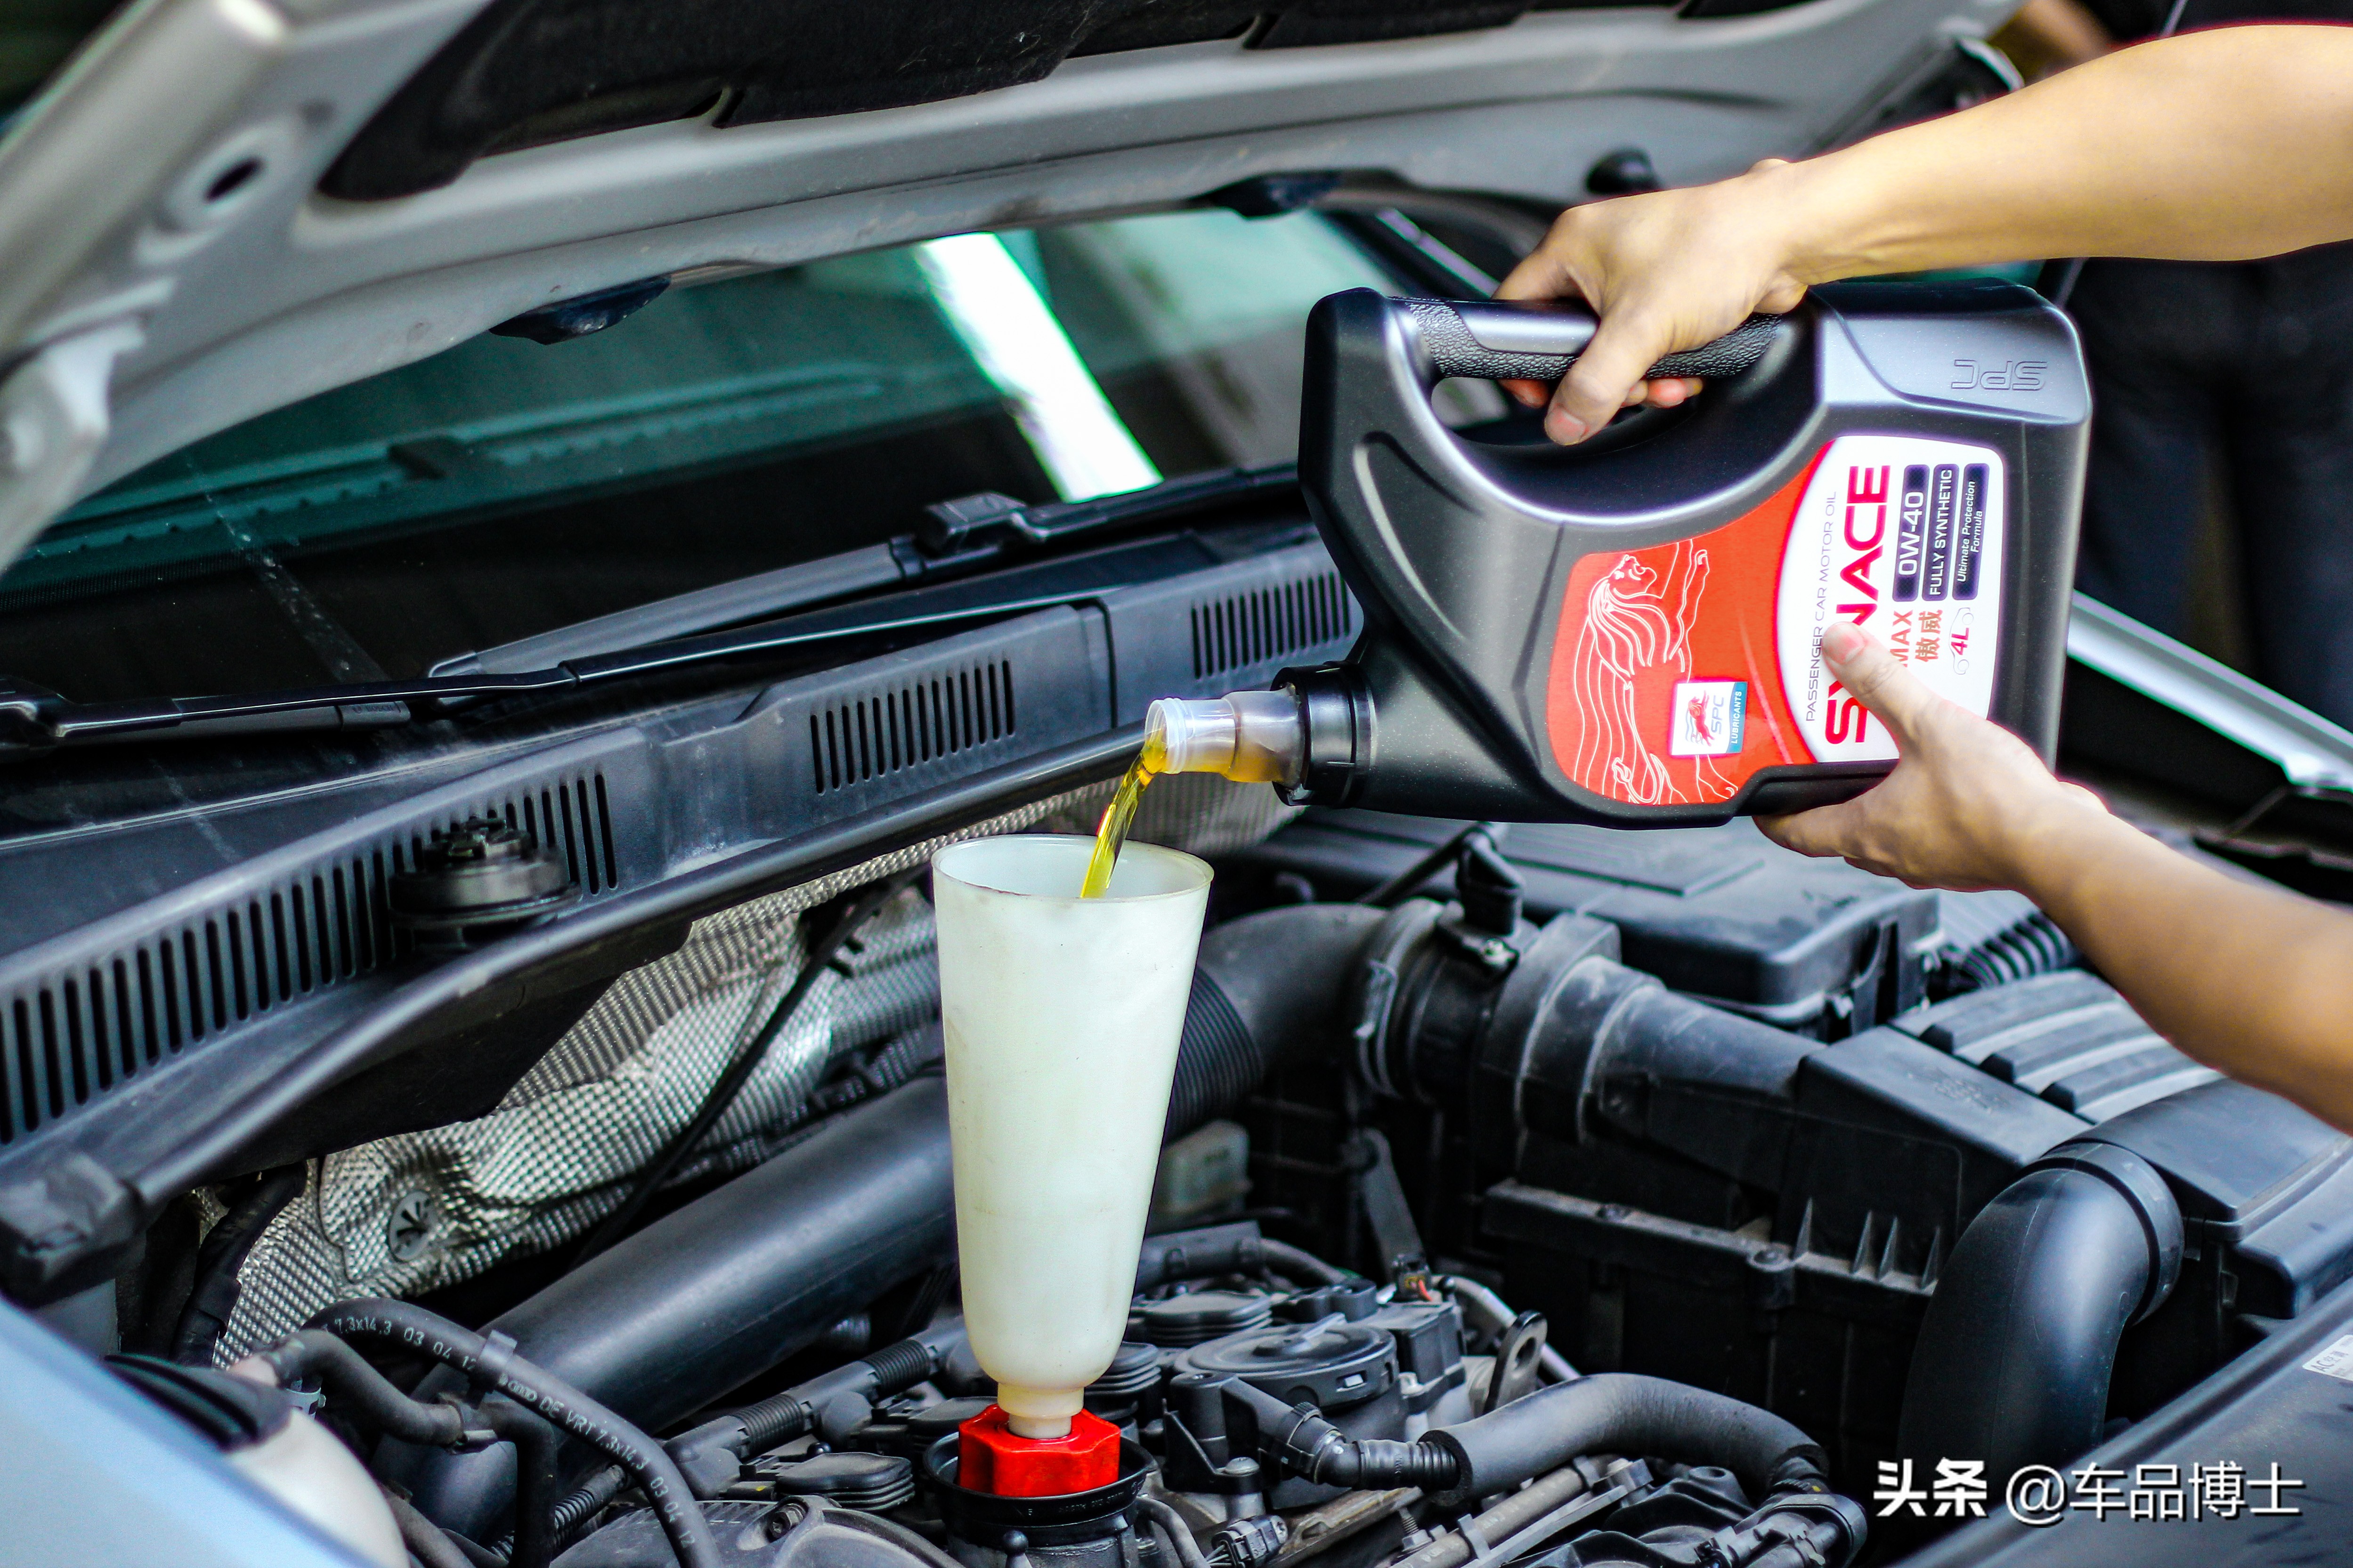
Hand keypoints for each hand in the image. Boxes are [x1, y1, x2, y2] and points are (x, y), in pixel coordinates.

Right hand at [1494, 160, 1816, 443]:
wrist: (1785, 237)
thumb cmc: (1716, 246)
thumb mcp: (1641, 327)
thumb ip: (1595, 382)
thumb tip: (1565, 421)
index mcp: (1571, 245)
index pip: (1514, 309)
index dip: (1521, 358)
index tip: (1543, 394)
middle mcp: (1598, 255)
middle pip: (1568, 340)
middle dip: (1601, 377)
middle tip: (1622, 387)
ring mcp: (1634, 274)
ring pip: (1612, 348)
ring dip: (1637, 376)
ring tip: (1662, 377)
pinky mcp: (1668, 292)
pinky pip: (1646, 344)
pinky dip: (1663, 364)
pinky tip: (1683, 367)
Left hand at [1755, 622, 2110, 891]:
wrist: (2060, 845)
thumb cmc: (1994, 805)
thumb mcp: (1928, 725)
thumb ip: (1882, 684)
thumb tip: (1841, 647)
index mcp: (1866, 833)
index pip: (1796, 833)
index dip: (1772, 815)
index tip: (1761, 801)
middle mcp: (1893, 855)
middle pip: (1840, 829)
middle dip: (1830, 793)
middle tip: (1828, 758)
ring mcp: (1933, 861)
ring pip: (1890, 828)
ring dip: (1885, 794)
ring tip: (1893, 751)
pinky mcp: (1972, 857)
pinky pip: (1937, 827)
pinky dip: (1931, 800)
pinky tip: (1951, 768)